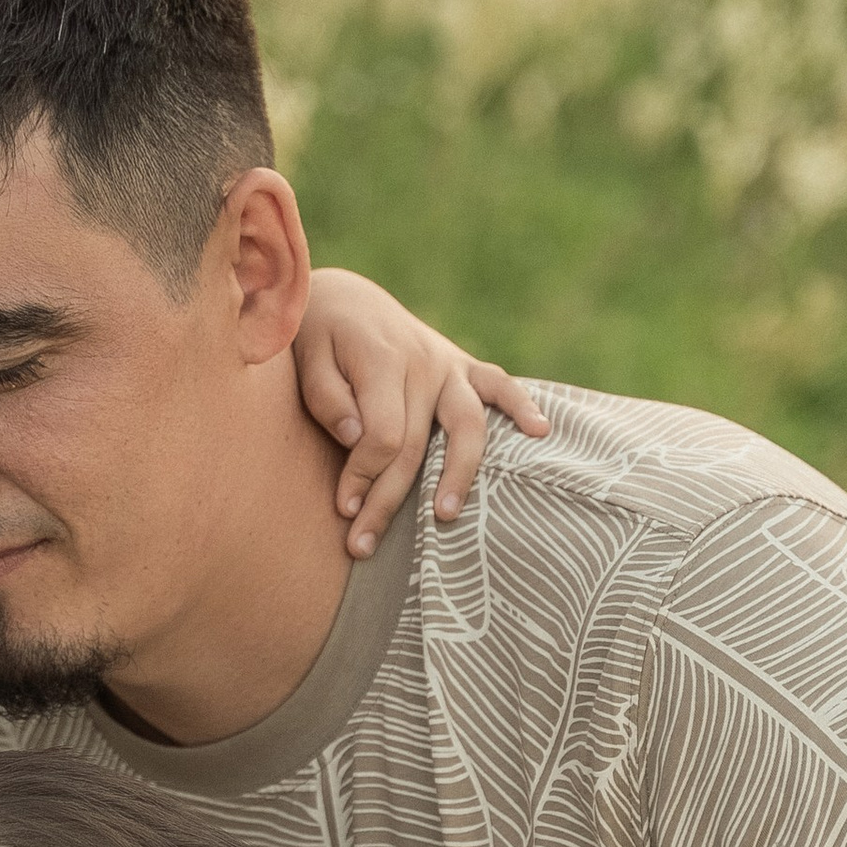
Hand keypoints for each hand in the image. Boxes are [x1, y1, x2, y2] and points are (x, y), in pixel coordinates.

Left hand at [294, 271, 548, 554]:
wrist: (345, 300)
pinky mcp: (464, 367)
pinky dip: (522, 406)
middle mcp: (422, 364)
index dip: (362, 476)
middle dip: (388, 500)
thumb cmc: (319, 337)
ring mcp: (448, 365)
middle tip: (362, 546)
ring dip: (457, 474)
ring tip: (444, 516)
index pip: (381, 434)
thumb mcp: (306, 356)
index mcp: (380, 361)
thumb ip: (328, 398)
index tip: (344, 509)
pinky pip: (499, 385)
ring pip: (465, 426)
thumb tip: (356, 437)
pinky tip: (541, 431)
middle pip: (414, 444)